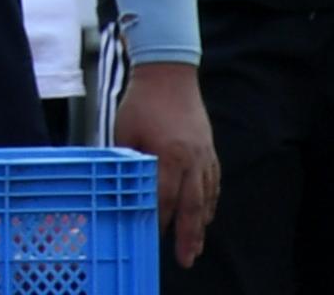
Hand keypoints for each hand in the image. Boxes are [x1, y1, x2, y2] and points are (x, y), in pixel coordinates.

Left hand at [113, 61, 221, 267]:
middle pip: (191, 205)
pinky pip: (213, 182)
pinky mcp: (209, 149)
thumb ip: (127, 161)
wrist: (169, 73)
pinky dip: (210, 202)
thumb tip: (120, 185)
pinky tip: (207, 216)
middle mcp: (191, 159)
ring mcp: (203, 155)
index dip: (158, 219)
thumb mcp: (125, 131)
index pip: (163, 196)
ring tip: (197, 246)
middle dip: (188, 235)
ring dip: (201, 225)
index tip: (153, 237)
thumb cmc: (142, 101)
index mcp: (168, 155)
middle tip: (185, 259)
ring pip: (205, 198)